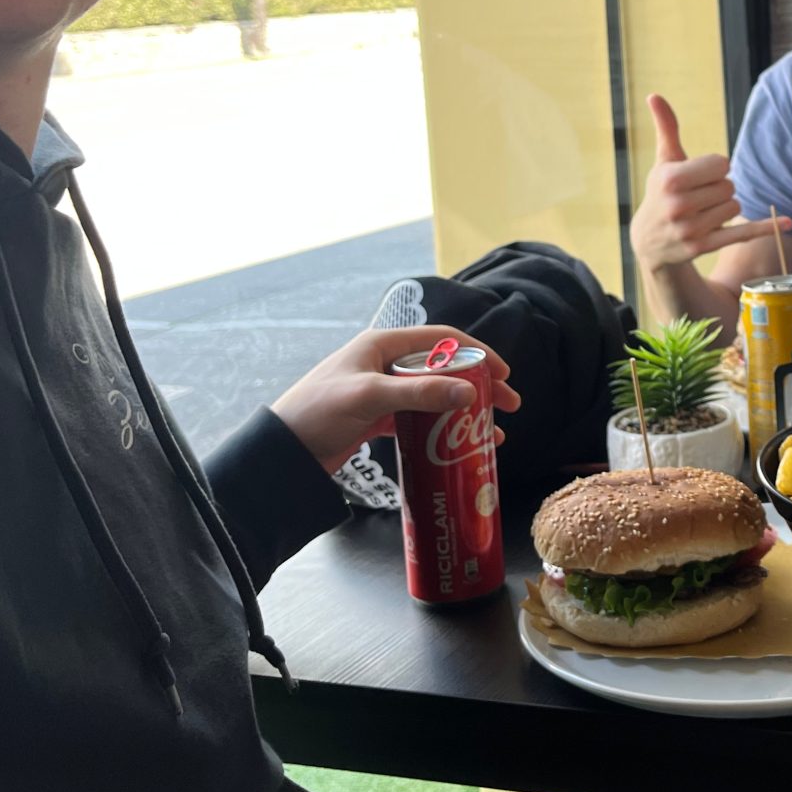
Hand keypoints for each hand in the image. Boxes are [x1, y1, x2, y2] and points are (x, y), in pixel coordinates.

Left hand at [272, 325, 520, 475]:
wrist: (281, 453)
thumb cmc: (318, 412)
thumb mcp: (369, 398)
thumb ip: (419, 393)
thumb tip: (470, 393)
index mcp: (382, 344)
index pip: (442, 339)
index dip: (477, 352)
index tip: (504, 372)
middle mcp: (385, 364)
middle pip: (444, 368)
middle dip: (479, 385)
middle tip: (509, 404)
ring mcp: (382, 392)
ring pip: (435, 396)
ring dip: (465, 411)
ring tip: (494, 431)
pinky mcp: (378, 419)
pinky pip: (420, 419)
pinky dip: (443, 430)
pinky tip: (460, 447)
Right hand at [628, 93, 790, 272]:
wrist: (648, 241)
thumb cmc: (661, 192)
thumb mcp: (664, 160)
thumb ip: (666, 127)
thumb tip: (654, 94)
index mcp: (670, 179)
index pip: (721, 164)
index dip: (715, 168)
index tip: (699, 176)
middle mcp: (678, 205)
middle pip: (729, 186)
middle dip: (720, 188)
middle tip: (700, 197)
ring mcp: (691, 229)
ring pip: (736, 207)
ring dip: (725, 207)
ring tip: (703, 212)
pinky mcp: (703, 247)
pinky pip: (742, 233)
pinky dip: (765, 227)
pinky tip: (790, 221)